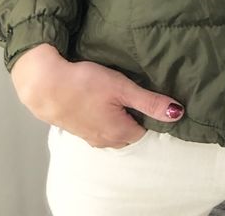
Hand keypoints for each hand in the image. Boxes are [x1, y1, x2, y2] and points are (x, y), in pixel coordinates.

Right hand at [10, 43, 184, 148]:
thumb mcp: (123, 88)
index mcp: (120, 132)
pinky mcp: (78, 129)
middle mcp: (105, 141)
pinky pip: (99, 127)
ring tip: (118, 96)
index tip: (149, 95)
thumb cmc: (86, 83)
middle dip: (136, 116)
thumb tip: (178, 113)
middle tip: (135, 93)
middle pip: (130, 132)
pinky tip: (100, 101)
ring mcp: (89, 137)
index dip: (150, 113)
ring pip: (114, 130)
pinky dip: (104, 116)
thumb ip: (150, 102)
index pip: (146, 129)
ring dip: (119, 116)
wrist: (46, 85)